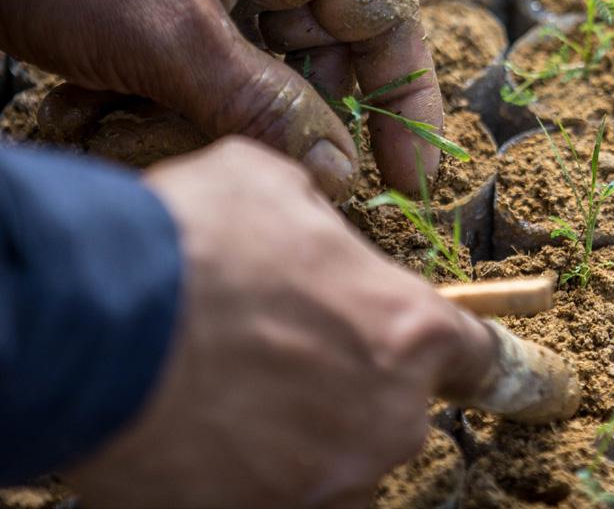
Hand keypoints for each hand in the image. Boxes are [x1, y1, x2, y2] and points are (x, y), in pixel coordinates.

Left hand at [0, 0, 442, 198]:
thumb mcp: (171, 40)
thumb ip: (265, 108)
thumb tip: (340, 172)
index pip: (385, 12)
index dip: (406, 98)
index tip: (408, 174)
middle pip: (328, 41)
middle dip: (305, 112)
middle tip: (296, 177)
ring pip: (267, 55)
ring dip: (231, 106)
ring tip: (161, 124)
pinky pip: (219, 48)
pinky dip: (191, 88)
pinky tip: (127, 103)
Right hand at [65, 139, 496, 508]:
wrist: (93, 317)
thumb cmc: (195, 237)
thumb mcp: (270, 183)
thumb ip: (318, 215)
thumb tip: (314, 226)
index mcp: (401, 327)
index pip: (473, 351)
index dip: (461, 347)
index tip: (465, 359)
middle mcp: (382, 417)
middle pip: (393, 405)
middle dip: (351, 375)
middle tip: (281, 344)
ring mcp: (323, 480)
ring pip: (336, 456)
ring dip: (303, 427)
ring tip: (232, 383)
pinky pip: (276, 492)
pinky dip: (252, 465)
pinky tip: (204, 421)